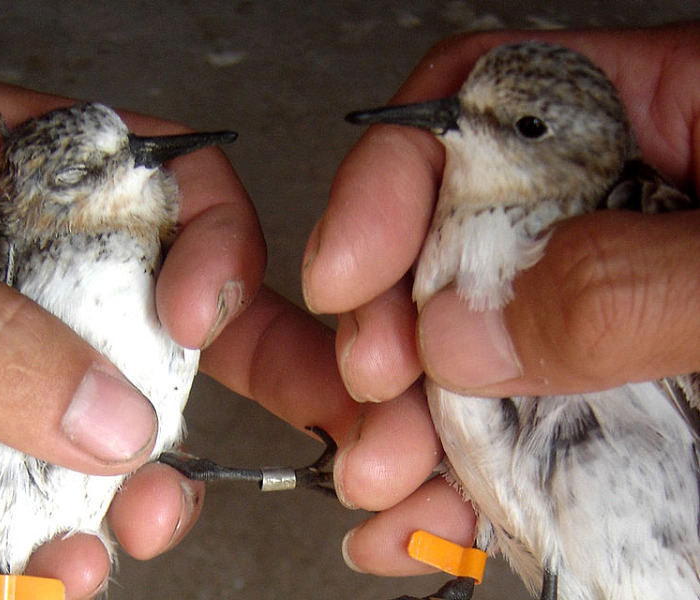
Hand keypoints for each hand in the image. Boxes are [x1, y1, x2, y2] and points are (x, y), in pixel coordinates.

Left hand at [0, 78, 266, 596]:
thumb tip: (108, 412)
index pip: (146, 173)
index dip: (203, 232)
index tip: (199, 311)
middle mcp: (8, 267)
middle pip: (151, 309)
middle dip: (204, 376)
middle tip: (239, 425)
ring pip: (108, 421)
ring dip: (135, 483)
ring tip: (130, 522)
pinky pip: (38, 498)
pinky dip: (56, 547)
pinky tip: (54, 567)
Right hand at [302, 23, 699, 575]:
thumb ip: (630, 285)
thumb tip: (470, 329)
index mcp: (673, 115)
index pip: (481, 103)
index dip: (391, 179)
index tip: (346, 272)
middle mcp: (626, 208)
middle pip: (458, 239)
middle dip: (392, 327)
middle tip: (373, 391)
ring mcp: (618, 305)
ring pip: (480, 351)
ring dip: (417, 421)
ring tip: (388, 477)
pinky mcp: (631, 394)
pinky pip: (531, 428)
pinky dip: (473, 478)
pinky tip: (430, 512)